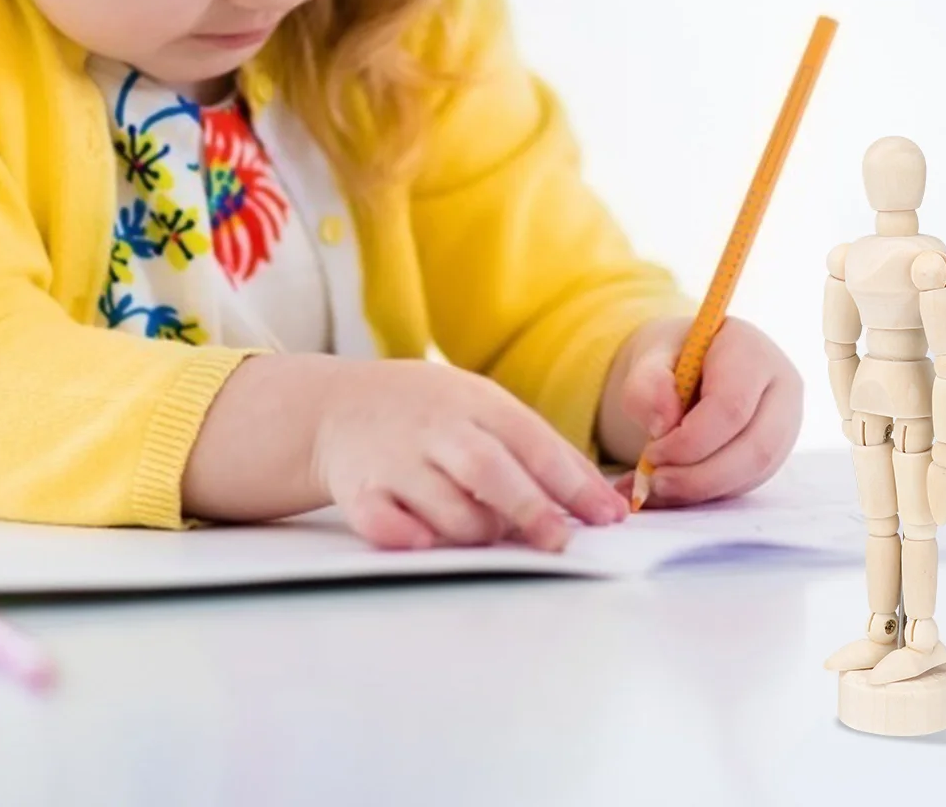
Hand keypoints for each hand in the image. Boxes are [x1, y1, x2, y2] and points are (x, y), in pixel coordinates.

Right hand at [314, 358, 627, 551]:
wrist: (337, 405)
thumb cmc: (430, 413)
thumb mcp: (483, 406)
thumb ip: (538, 448)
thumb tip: (600, 499)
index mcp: (475, 402)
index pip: (532, 442)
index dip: (572, 482)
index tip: (608, 518)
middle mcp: (437, 428)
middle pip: (488, 469)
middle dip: (529, 508)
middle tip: (559, 542)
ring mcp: (396, 458)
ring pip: (444, 502)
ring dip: (476, 529)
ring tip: (493, 539)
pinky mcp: (358, 489)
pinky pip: (381, 519)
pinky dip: (403, 534)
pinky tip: (424, 543)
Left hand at [600, 316, 802, 505]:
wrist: (689, 364)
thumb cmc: (672, 357)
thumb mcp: (649, 357)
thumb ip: (647, 383)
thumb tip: (663, 424)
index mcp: (751, 350)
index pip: (730, 406)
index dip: (690, 440)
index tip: (651, 454)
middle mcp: (781, 385)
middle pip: (755, 447)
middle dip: (701, 475)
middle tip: (655, 481)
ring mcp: (786, 421)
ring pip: (756, 471)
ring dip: (704, 488)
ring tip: (660, 486)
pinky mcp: (777, 451)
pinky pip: (749, 481)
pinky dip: (709, 492)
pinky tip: (675, 489)